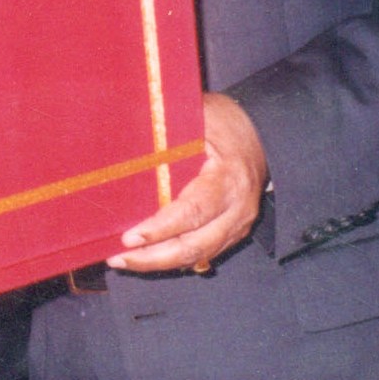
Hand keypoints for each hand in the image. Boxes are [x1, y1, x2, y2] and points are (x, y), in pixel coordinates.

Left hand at [108, 91, 267, 273]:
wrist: (260, 136)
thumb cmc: (221, 123)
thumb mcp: (198, 116)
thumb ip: (168, 129)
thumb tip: (124, 127)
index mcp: (229, 179)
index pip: (193, 211)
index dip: (161, 228)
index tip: (129, 237)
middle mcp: (238, 209)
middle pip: (195, 245)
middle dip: (154, 256)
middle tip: (118, 258)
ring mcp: (236, 225)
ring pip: (198, 255)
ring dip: (159, 263)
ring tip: (122, 261)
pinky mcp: (230, 233)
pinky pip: (201, 253)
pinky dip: (172, 259)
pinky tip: (143, 259)